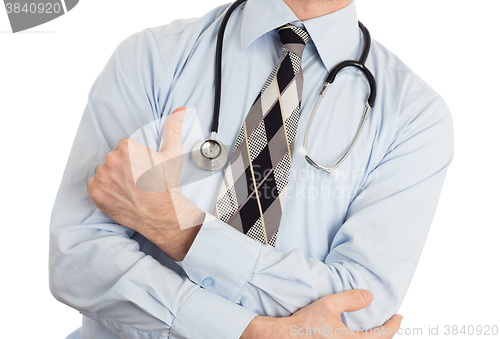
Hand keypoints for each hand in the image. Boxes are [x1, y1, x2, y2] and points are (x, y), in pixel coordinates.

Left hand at [87, 107, 204, 259]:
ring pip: (103, 171)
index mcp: (127, 148)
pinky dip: (103, 189)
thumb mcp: (172, 154)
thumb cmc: (167, 184)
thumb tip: (180, 110)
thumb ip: (173, 129)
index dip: (134, 158)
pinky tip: (119, 194)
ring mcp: (102, 178)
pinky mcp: (96, 193)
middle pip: (112, 158)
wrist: (162, 214)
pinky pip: (94, 184)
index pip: (123, 146)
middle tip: (137, 179)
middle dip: (123, 166)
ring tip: (129, 187)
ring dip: (112, 177)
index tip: (142, 168)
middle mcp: (111, 161)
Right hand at [240, 290, 401, 338]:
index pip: (382, 335)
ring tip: (377, 329)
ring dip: (374, 338)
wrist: (285, 337)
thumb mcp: (329, 305)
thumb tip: (369, 296)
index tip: (399, 316)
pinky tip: (357, 334)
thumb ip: (351, 299)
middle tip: (391, 322)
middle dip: (386, 334)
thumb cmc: (305, 324)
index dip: (393, 325)